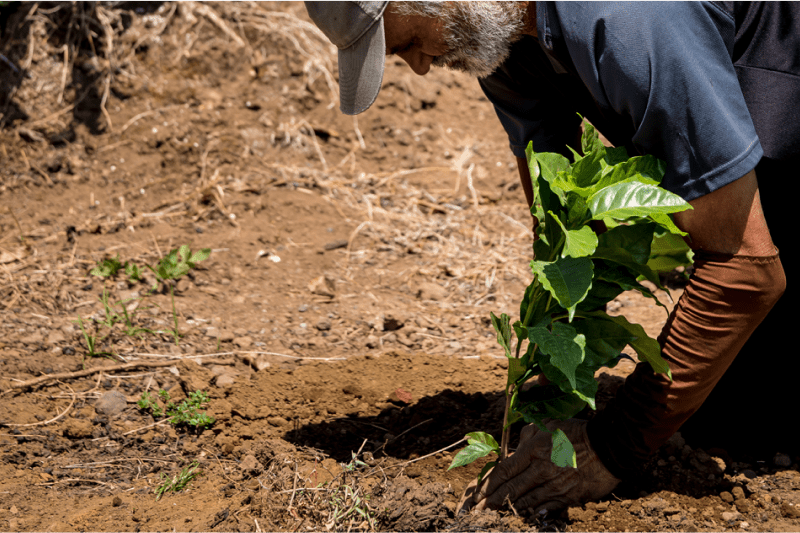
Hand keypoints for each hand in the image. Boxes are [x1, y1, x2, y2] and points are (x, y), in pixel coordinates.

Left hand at [458, 419, 619, 516]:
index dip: (488, 484)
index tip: (478, 494)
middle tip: (479, 511)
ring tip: (495, 515)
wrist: (610, 446)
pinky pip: (546, 509)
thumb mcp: (548, 424)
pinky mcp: (568, 497)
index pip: (504, 470)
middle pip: (511, 489)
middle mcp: (541, 470)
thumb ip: (528, 435)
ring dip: (509, 509)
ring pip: (526, 502)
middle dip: (492, 502)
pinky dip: (532, 514)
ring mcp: (555, 486)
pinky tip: (523, 517)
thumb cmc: (577, 432)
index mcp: (533, 450)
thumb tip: (515, 448)